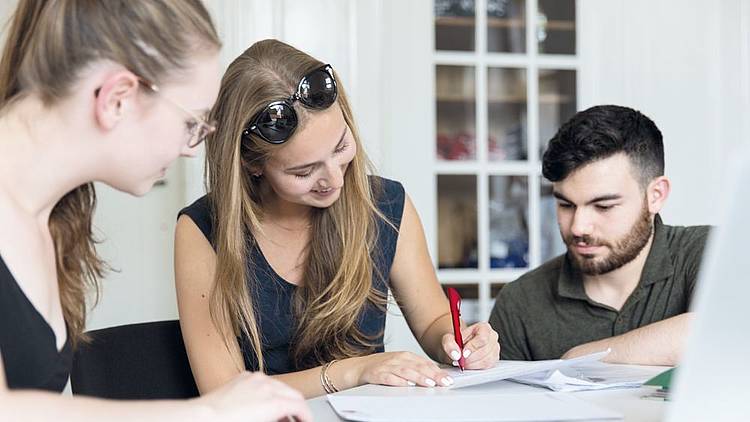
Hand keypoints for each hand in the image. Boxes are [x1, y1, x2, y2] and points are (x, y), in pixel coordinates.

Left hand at [197, 371, 311, 421]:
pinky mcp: (243, 377)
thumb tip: (287, 419)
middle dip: (298, 408)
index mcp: (273, 401)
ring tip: (280, 415)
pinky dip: (269, 392)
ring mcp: (254, 379)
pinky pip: (264, 382)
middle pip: (293, 393)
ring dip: (284, 399)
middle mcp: (266, 385)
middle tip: (296, 420)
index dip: (307, 416)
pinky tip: (264, 403)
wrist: (202, 418)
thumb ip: (280, 419)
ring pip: (280, 385)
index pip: (300, 405)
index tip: (306, 421)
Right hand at [356, 351, 453, 386]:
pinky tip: (407, 385)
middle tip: (444, 382)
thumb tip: (436, 376)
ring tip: (430, 383)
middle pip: (418, 367)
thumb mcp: (400, 364)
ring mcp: (387, 366)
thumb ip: (416, 369)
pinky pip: (389, 378)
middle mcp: (397, 359)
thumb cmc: (382, 367)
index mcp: (405, 356)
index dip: (438, 371)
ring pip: (406, 372)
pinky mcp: (376, 374)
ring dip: (419, 377)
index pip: (425, 363)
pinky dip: (399, 381)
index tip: (448, 379)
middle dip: (433, 375)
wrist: (358, 367)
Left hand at [441, 322, 499, 369]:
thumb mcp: (448, 339)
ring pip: (487, 360)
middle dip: (470, 358)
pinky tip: (469, 365)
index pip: (482, 338)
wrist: (459, 347)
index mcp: (483, 327)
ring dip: (473, 364)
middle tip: (460, 361)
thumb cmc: (457, 341)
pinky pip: (488, 367)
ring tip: (463, 363)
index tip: (463, 354)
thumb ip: (450, 344)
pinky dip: (477, 368)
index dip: (473, 347)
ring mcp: (495, 349)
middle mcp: (492, 337)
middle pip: (485, 350)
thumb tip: (456, 354)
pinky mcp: (494, 360)